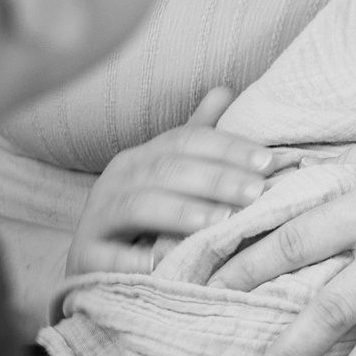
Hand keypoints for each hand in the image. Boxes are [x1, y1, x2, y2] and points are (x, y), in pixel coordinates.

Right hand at [68, 87, 273, 275]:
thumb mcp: (169, 175)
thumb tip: (225, 90)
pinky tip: (163, 265)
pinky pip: (108, 257)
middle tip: (255, 192)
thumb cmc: (142, 220)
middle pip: (166, 170)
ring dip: (180, 212)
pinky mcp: (85, 256)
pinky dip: (134, 261)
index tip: (269, 162)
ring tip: (219, 222)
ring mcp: (97, 217)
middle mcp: (116, 180)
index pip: (187, 141)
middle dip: (215, 179)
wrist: (91, 264)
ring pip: (138, 206)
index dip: (228, 148)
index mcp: (141, 157)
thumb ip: (197, 137)